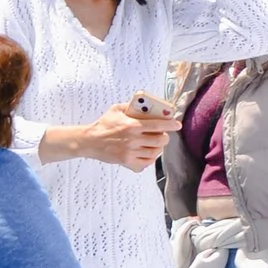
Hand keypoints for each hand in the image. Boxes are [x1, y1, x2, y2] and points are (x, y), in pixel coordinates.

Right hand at [51, 107, 167, 169]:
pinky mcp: (127, 162)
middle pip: (160, 141)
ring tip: (156, 144)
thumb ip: (132, 106)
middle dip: (165, 137)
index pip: (158, 125)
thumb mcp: (116, 109)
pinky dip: (150, 159)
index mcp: (132, 125)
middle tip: (163, 135)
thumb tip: (146, 104)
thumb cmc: (104, 124)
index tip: (177, 124)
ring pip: (155, 153)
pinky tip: (148, 153)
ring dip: (158, 148)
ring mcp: (130, 153)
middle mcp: (133, 140)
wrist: (90, 141)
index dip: (170, 125)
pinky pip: (146, 163)